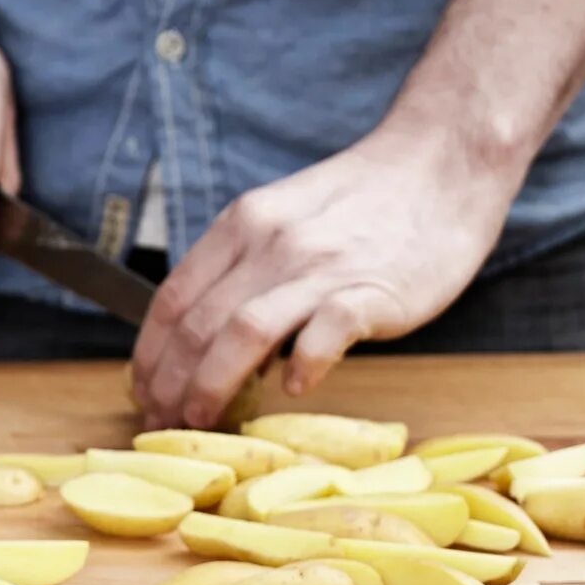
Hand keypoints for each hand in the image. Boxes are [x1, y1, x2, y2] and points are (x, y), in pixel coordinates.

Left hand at [131, 123, 524, 428]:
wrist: (442, 162)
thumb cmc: (363, 201)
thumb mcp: (282, 216)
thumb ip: (244, 266)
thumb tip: (209, 335)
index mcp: (241, 226)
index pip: (171, 299)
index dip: (148, 354)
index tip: (141, 391)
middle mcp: (270, 244)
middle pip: (197, 324)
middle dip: (168, 383)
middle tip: (160, 422)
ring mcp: (320, 267)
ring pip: (242, 333)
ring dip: (211, 384)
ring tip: (201, 420)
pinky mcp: (372, 289)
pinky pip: (324, 334)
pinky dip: (302, 366)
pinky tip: (293, 390)